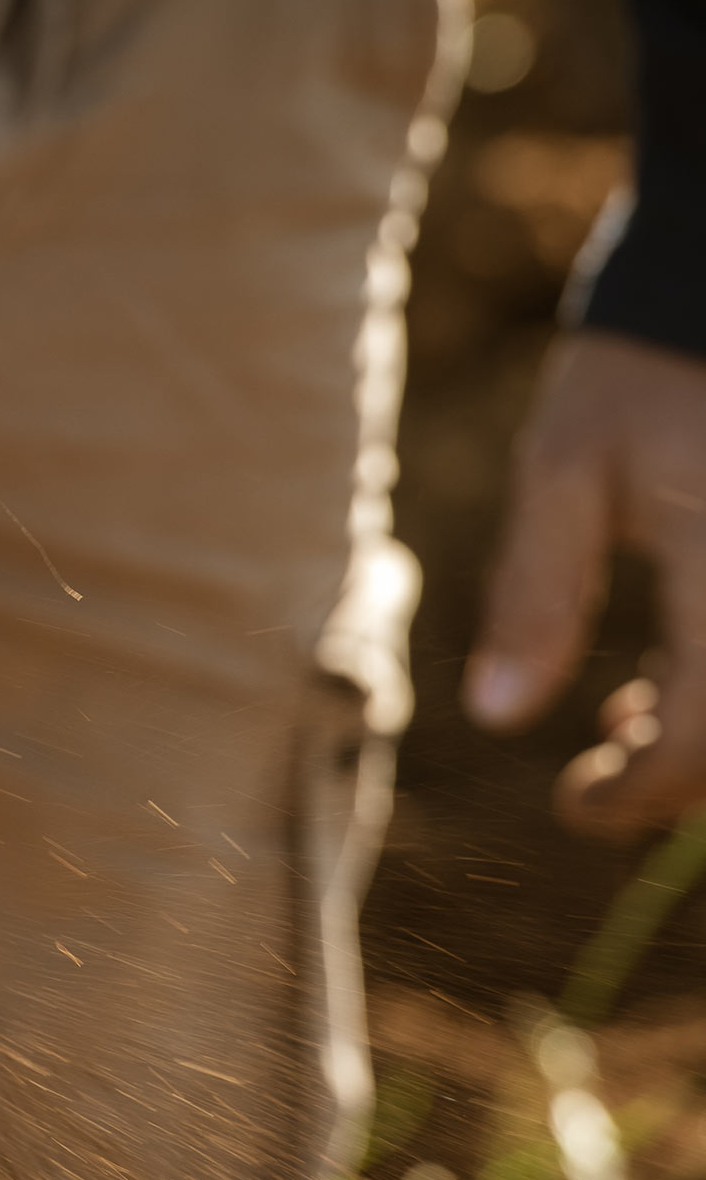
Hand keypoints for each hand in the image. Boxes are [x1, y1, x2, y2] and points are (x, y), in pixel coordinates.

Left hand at [465, 329, 705, 839]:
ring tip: (625, 718)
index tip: (571, 807)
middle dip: (680, 773)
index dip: (637, 796)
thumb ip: (534, 595)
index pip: (704, 741)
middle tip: (600, 762)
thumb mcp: (562, 471)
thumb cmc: (639, 372)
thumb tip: (495, 715)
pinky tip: (672, 677)